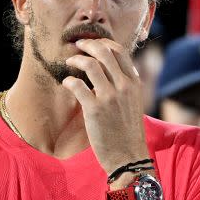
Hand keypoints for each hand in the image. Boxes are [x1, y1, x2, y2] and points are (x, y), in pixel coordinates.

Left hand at [61, 38, 148, 176]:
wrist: (128, 156)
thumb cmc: (127, 131)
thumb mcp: (133, 102)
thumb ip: (124, 84)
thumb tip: (110, 69)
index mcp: (133, 83)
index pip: (119, 51)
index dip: (102, 42)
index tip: (91, 44)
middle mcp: (123, 86)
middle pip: (104, 52)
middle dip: (87, 45)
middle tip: (77, 46)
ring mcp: (109, 97)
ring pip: (90, 64)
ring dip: (76, 60)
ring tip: (69, 62)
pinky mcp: (95, 109)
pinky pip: (78, 85)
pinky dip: (69, 80)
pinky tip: (67, 83)